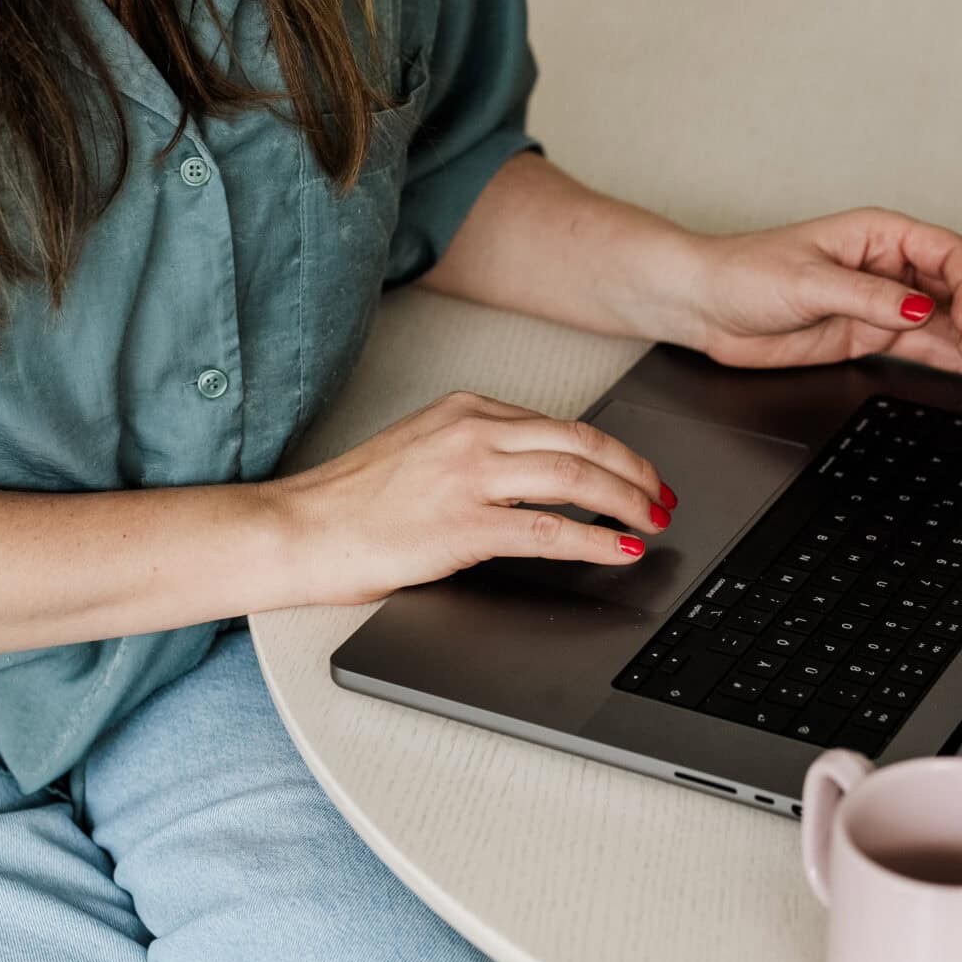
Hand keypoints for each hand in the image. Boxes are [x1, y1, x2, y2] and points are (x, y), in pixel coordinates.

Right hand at [271, 391, 675, 604]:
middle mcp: (471, 433)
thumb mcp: (422, 453)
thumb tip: (540, 479)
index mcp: (464, 410)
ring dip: (627, 501)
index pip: (560, 423)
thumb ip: (478, 454)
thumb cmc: (351, 503)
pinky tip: (620, 551)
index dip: (612, 450)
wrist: (298, 530)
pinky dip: (597, 540)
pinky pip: (550, 529)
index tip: (638, 472)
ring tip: (652, 522)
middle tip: (663, 497)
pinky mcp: (462, 526)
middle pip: (581, 443)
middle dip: (635, 472)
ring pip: (575, 477)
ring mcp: (468, 477)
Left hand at [678, 209, 961, 384]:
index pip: (949, 253)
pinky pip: (924, 346)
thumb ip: (868, 298)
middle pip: (959, 288)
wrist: (704, 306)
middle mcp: (889, 266)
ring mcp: (883, 303)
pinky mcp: (870, 335)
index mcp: (879, 234)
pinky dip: (952, 360)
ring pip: (948, 322)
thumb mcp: (808, 282)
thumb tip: (920, 311)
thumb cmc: (744, 273)